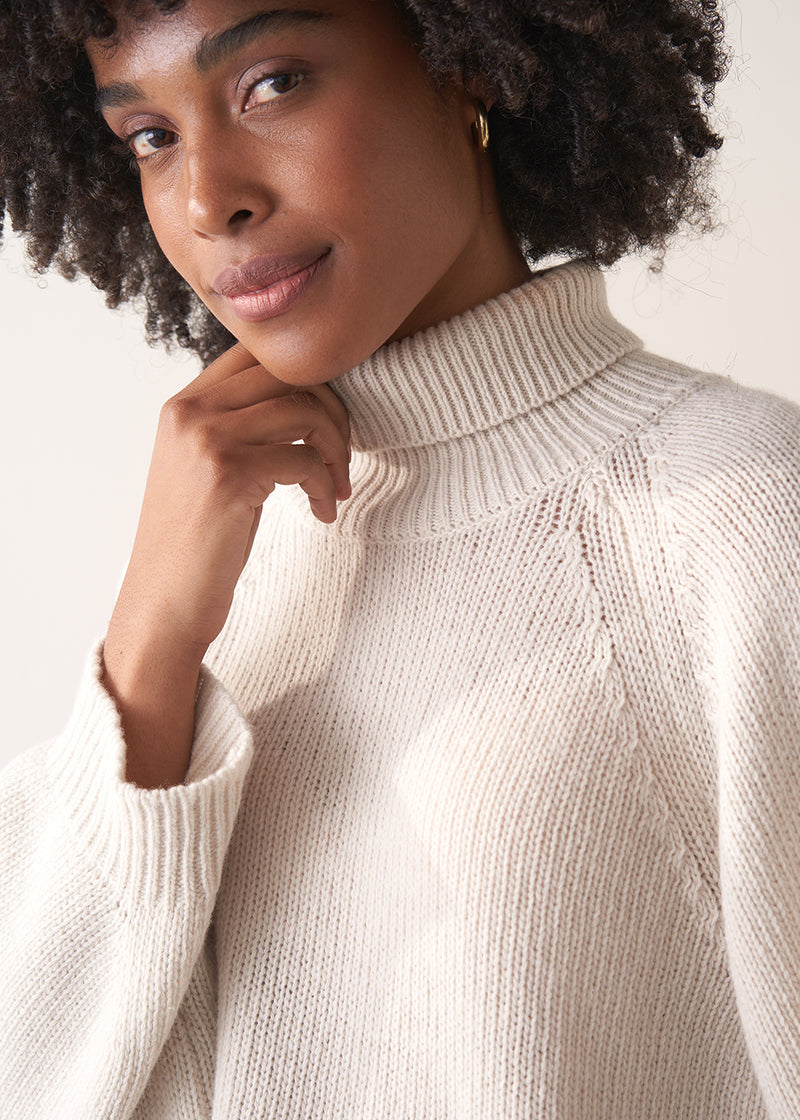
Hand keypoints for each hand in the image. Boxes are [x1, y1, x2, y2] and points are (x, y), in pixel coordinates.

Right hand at [101, 342, 349, 786]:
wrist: (164, 604)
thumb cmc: (197, 543)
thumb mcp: (209, 468)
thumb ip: (240, 426)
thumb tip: (307, 398)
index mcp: (183, 404)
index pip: (260, 353)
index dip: (309, 380)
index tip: (329, 422)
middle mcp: (190, 411)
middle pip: (289, 373)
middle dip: (333, 410)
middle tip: (345, 456)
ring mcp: (206, 439)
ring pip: (304, 411)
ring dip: (336, 450)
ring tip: (337, 488)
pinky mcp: (227, 475)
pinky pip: (304, 459)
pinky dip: (325, 486)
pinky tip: (323, 514)